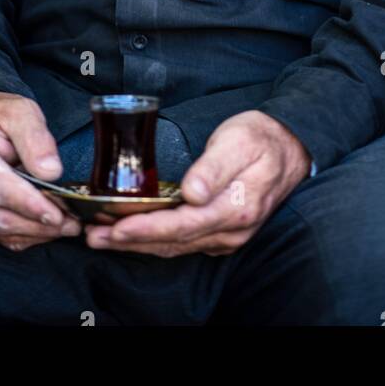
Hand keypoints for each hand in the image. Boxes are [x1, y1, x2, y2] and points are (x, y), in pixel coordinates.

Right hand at [0, 90, 82, 250]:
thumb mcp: (19, 110)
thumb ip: (35, 137)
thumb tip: (50, 172)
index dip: (28, 203)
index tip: (56, 213)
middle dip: (39, 223)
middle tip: (73, 222)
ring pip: (1, 230)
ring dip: (38, 232)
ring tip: (69, 225)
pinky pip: (0, 235)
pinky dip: (28, 235)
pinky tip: (49, 227)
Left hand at [83, 110, 311, 257]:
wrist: (292, 147)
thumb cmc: (262, 138)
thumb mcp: (239, 141)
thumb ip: (215, 167)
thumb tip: (192, 193)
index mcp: (235, 208)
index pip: (181, 225)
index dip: (145, 228)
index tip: (114, 226)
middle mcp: (231, 230)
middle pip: (172, 243)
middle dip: (129, 241)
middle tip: (92, 236)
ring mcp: (228, 236)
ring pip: (176, 247)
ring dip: (138, 244)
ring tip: (103, 237)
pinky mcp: (223, 233)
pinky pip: (184, 243)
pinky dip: (155, 240)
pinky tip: (135, 233)